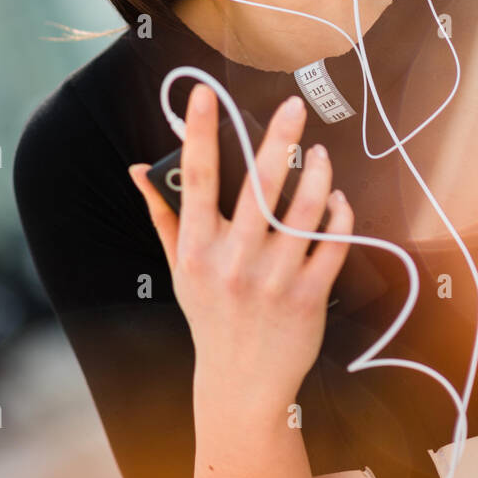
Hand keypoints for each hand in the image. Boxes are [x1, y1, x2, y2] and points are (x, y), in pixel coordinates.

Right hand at [129, 84, 353, 414]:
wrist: (243, 385)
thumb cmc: (211, 317)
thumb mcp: (179, 268)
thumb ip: (163, 215)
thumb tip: (138, 170)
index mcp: (198, 248)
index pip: (195, 179)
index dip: (199, 132)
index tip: (205, 93)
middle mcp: (234, 261)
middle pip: (258, 188)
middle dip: (278, 140)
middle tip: (295, 105)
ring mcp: (273, 279)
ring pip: (303, 212)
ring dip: (317, 175)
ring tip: (320, 153)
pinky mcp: (308, 296)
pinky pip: (331, 244)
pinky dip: (338, 215)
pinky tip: (336, 196)